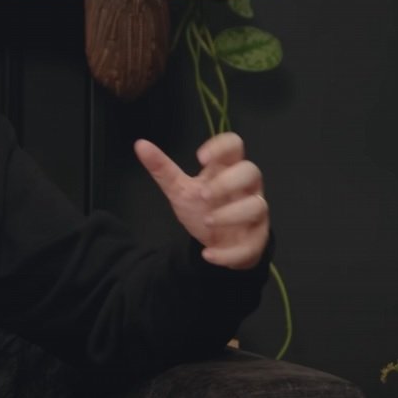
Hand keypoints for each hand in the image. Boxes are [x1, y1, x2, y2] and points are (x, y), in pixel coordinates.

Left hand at [134, 132, 269, 269]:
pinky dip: (229, 252)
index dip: (222, 146)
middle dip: (228, 182)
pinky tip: (207, 254)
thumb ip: (162, 168)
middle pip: (251, 172)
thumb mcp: (180, 189)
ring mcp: (255, 214)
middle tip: (203, 194)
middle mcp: (247, 188)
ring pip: (258, 206)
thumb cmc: (204, 208)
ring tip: (206, 221)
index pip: (235, 146)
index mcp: (228, 170)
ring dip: (231, 214)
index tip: (200, 157)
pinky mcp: (256, 240)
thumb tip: (140, 144)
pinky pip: (250, 246)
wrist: (217, 242)